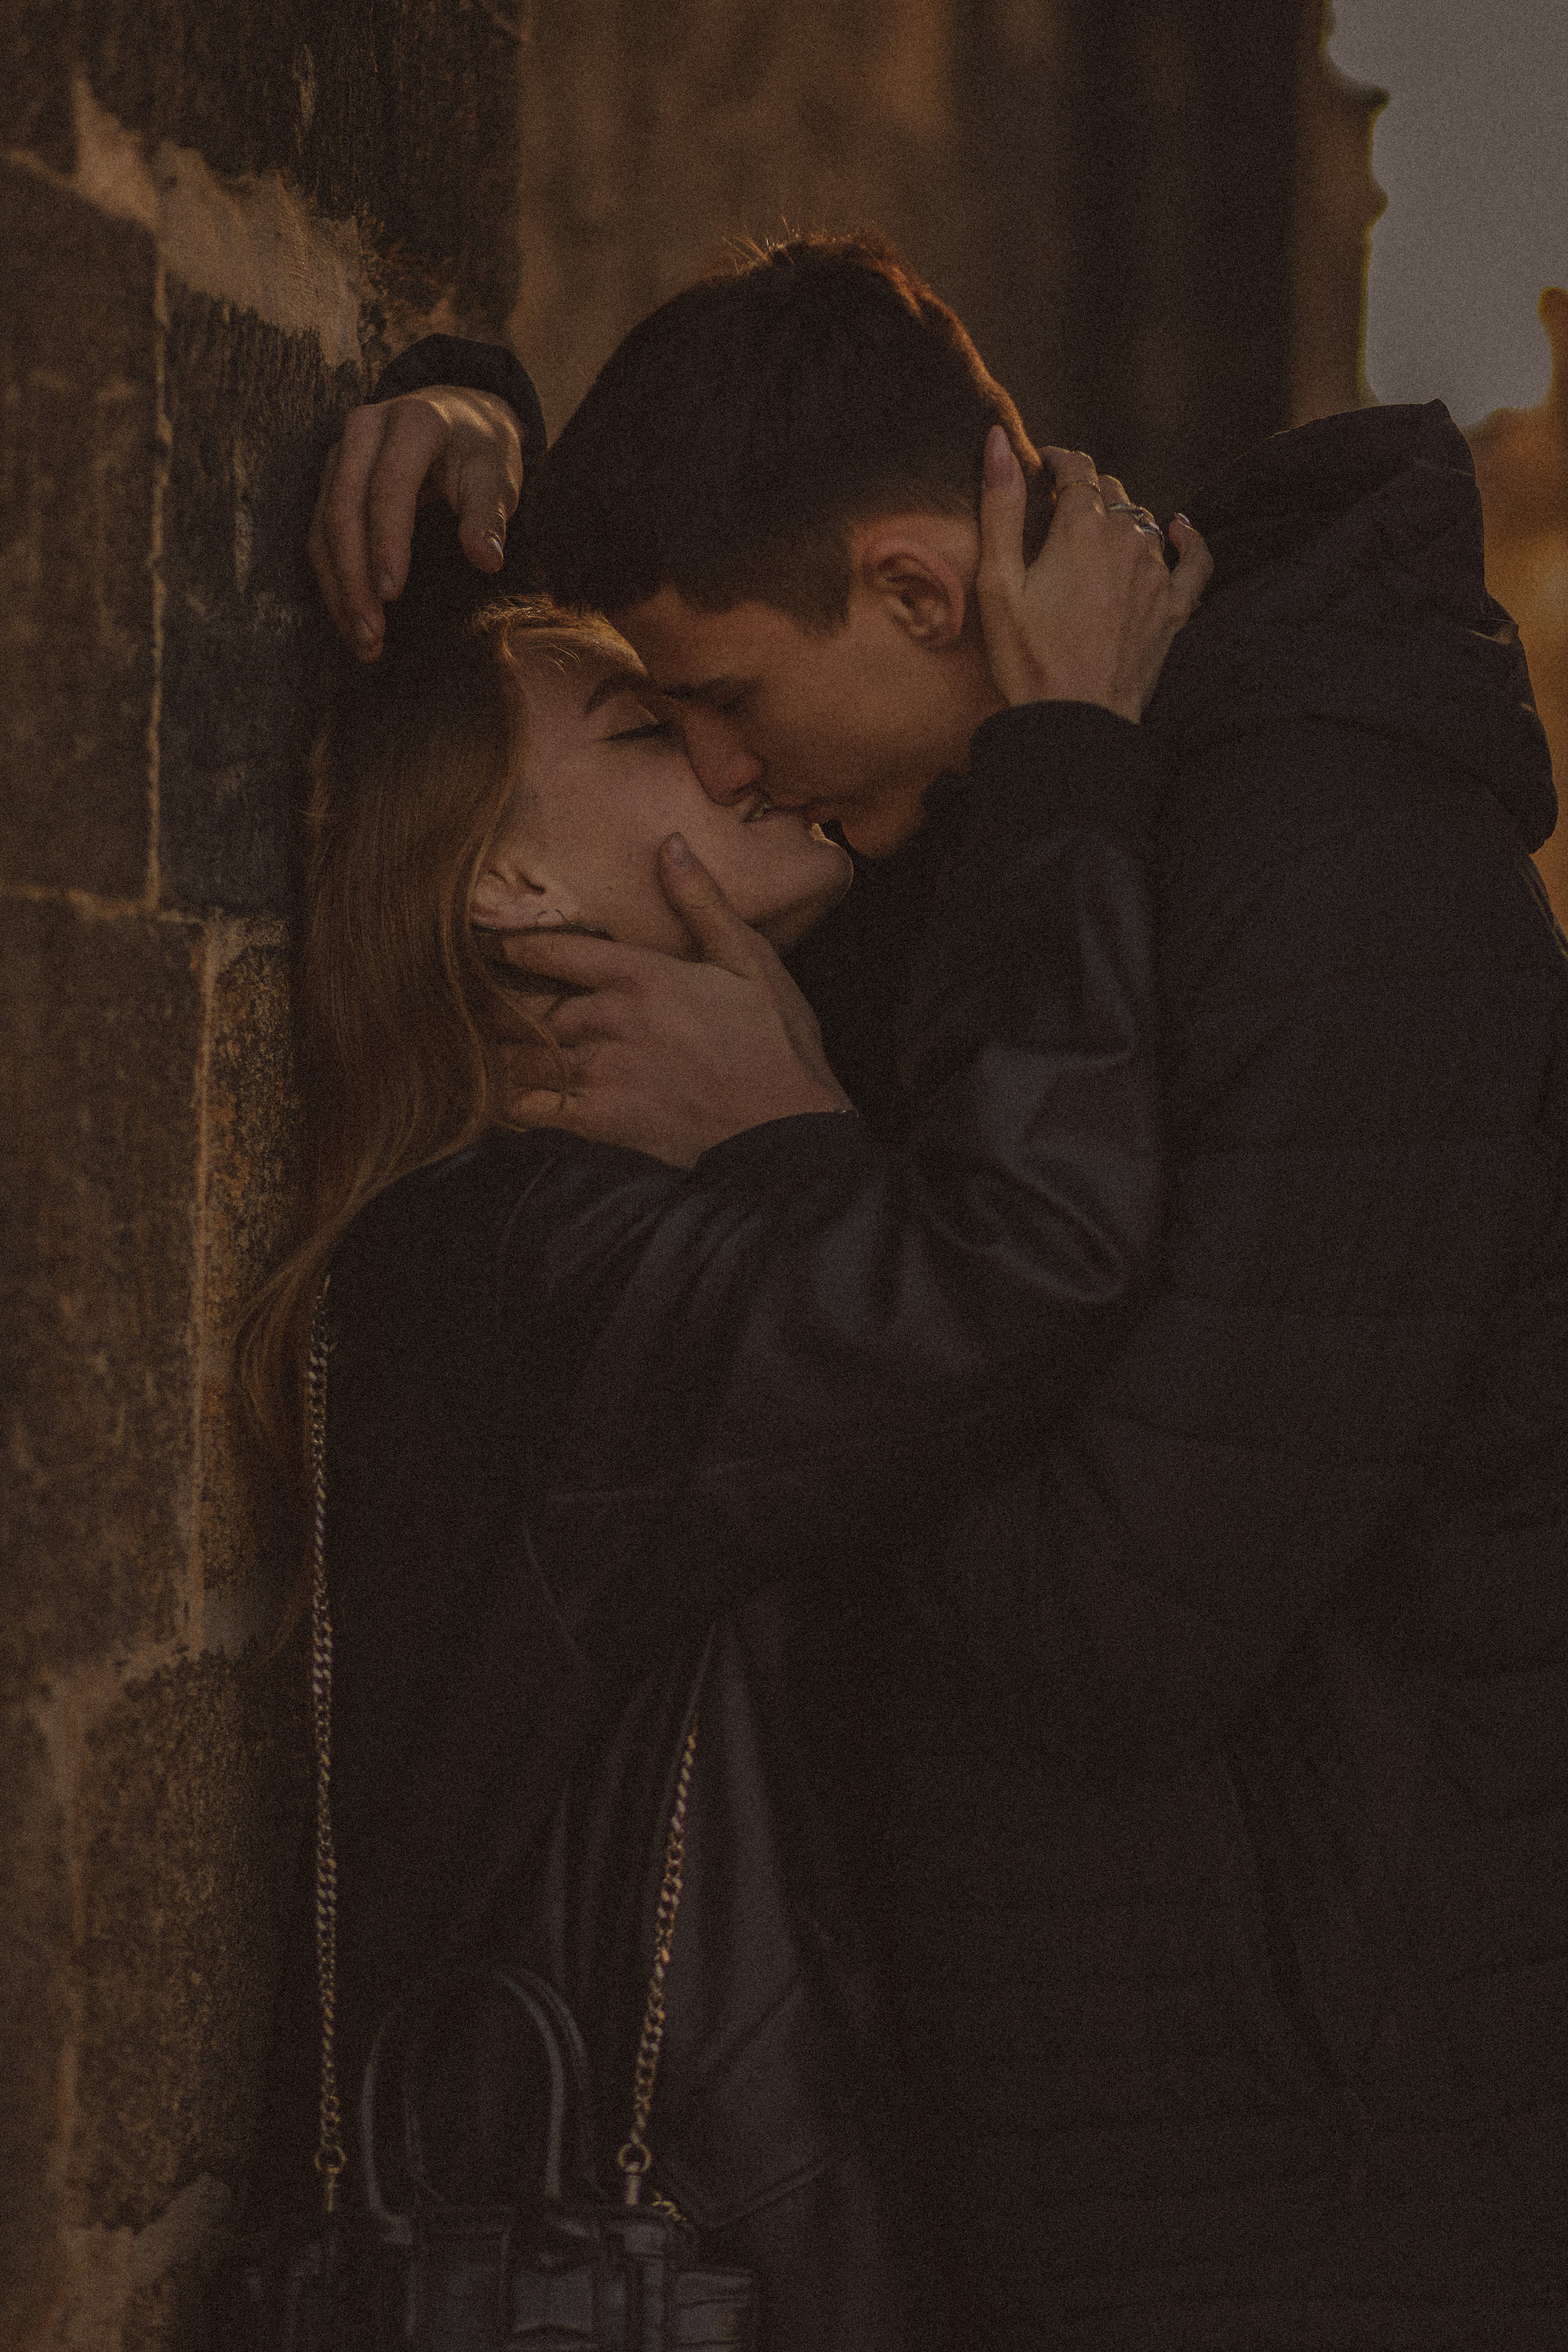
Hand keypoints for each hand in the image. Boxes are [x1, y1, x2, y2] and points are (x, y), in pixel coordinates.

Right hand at [308, 384, 524, 658]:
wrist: (459, 416)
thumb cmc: (482, 451)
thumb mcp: (497, 474)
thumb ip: (489, 514)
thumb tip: (487, 559)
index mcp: (413, 423)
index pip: (388, 487)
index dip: (386, 543)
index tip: (392, 595)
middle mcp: (365, 429)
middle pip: (344, 509)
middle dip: (354, 578)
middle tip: (371, 636)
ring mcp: (341, 452)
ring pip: (323, 525)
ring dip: (338, 588)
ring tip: (363, 642)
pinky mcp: (330, 477)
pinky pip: (319, 531)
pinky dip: (333, 578)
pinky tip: (350, 619)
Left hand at [489, 836, 852, 1166]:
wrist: (785, 1130)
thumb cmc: (777, 1043)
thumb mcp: (750, 960)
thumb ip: (702, 902)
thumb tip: (669, 845)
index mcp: (640, 975)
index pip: (551, 949)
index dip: (509, 943)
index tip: (481, 941)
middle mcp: (609, 1019)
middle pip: (523, 1004)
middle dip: (486, 1001)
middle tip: (449, 996)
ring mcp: (600, 1072)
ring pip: (518, 1055)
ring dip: (487, 1049)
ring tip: (457, 1043)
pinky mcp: (600, 1120)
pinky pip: (530, 1109)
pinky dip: (502, 1100)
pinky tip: (484, 1095)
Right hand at [976, 430, 1211, 720]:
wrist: (1077, 720)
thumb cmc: (1028, 658)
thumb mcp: (997, 582)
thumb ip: (1000, 506)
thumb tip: (999, 439)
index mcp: (1082, 528)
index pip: (1077, 469)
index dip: (1058, 461)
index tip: (1043, 466)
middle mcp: (1128, 539)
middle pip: (1111, 493)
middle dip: (1085, 493)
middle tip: (1058, 512)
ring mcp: (1157, 574)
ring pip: (1144, 522)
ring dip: (1120, 519)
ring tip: (1095, 535)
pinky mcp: (1175, 608)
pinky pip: (1196, 560)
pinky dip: (1189, 540)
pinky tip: (1181, 529)